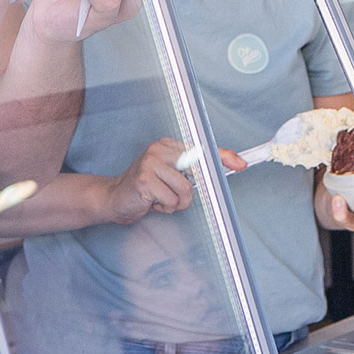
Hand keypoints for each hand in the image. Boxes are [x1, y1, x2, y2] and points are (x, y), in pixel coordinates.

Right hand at [101, 140, 244, 224]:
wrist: (113, 198)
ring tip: (161, 199)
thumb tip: (221, 172)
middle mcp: (159, 149)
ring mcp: (150, 162)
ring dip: (177, 202)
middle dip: (191, 191)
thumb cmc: (145, 189)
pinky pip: (172, 200)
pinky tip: (152, 202)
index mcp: (168, 145)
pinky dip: (165, 207)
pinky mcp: (145, 179)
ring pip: (186, 189)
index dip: (223, 156)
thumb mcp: (170, 176)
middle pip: (197, 171)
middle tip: (176, 196)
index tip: (240, 163)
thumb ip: (192, 172)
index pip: (202, 149)